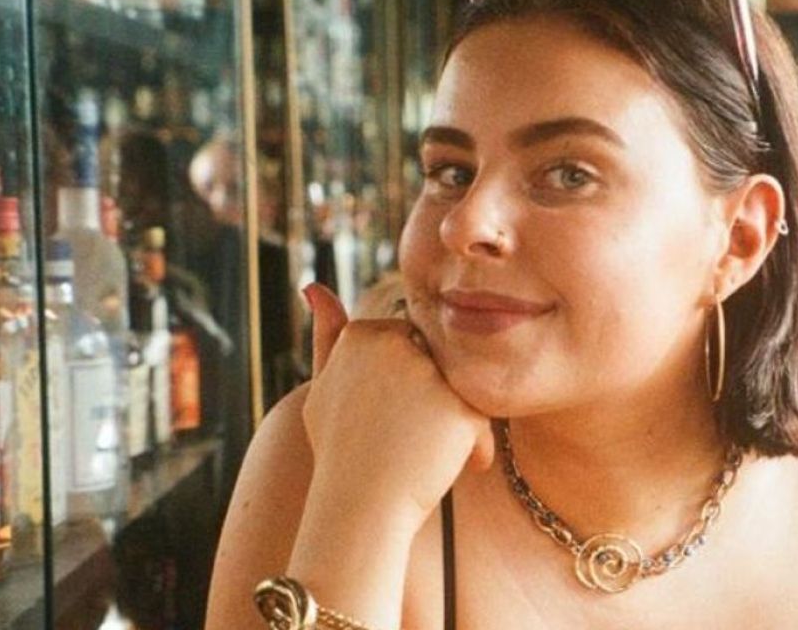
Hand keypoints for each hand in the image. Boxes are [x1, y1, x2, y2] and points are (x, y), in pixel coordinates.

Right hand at [300, 283, 495, 533]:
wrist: (359, 510)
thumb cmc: (340, 452)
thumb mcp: (322, 390)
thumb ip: (326, 337)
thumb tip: (315, 287)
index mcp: (361, 336)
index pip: (406, 342)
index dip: (407, 383)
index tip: (392, 419)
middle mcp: (394, 346)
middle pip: (437, 360)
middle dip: (436, 398)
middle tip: (417, 440)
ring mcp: (427, 375)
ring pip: (461, 385)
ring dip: (458, 420)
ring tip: (434, 455)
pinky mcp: (459, 406)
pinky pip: (482, 416)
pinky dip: (476, 446)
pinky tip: (464, 467)